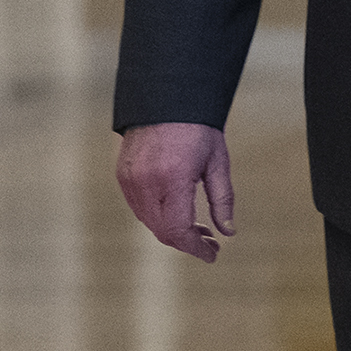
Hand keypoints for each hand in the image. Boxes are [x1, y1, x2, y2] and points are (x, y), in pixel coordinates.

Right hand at [117, 122, 235, 260]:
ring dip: (172, 232)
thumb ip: (222, 199)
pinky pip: (139, 208)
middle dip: (187, 242)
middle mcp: (146, 181)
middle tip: (210, 242)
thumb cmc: (197, 128)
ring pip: (149, 222)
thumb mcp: (217, 162)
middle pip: (162, 231)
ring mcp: (130, 179)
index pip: (178, 230)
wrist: (165, 97)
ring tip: (198, 229)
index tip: (213, 253)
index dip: (196, 248)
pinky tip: (177, 213)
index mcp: (173, 178)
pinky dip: (157, 217)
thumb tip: (228, 232)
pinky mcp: (123, 175)